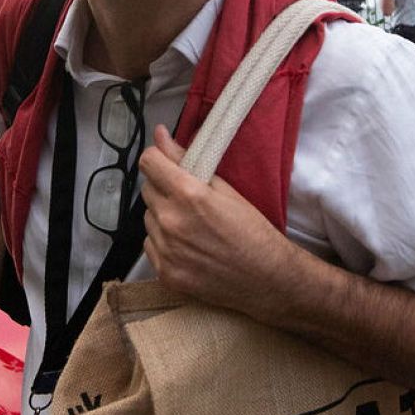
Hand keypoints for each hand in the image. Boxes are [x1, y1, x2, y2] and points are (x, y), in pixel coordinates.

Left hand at [139, 125, 298, 313]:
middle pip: (147, 190)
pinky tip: (188, 246)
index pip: (149, 163)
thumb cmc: (252, 230)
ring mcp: (165, 250)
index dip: (157, 158)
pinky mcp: (164, 273)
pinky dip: (163, 241)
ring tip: (192, 225)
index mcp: (188, 195)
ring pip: (148, 218)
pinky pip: (150, 244)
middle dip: (164, 187)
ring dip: (163, 215)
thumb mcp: (225, 189)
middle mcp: (170, 221)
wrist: (266, 279)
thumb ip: (187, 161)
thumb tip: (160, 136)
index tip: (166, 162)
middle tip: (188, 198)